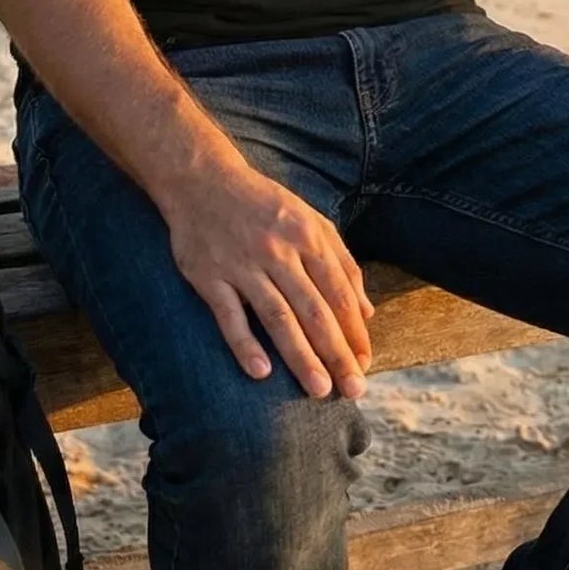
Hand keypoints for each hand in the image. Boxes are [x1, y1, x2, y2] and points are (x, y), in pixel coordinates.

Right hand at [160, 162, 375, 397]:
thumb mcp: (310, 221)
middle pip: (314, 310)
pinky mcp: (208, 275)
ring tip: (319, 389)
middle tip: (353, 390)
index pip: (339, 293)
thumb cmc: (263, 205)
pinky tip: (261, 372)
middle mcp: (277, 250)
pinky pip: (229, 315)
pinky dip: (244, 344)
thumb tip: (367, 312)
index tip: (365, 364)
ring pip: (277, 316)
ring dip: (300, 356)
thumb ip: (342, 263)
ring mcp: (242, 263)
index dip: (354, 332)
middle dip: (336, 353)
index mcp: (307, 236)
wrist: (202, 179)